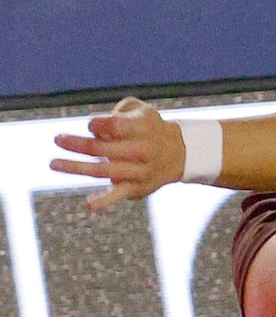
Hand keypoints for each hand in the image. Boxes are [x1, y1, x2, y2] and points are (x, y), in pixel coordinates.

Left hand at [50, 99, 187, 207]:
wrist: (180, 154)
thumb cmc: (150, 128)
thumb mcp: (142, 111)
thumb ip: (120, 111)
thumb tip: (96, 129)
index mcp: (145, 129)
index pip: (117, 126)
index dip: (99, 125)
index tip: (90, 125)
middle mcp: (143, 151)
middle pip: (104, 149)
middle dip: (78, 144)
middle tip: (58, 139)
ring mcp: (139, 171)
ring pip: (103, 171)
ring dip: (76, 167)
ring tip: (54, 164)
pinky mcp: (137, 188)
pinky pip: (119, 195)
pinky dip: (104, 202)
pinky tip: (89, 205)